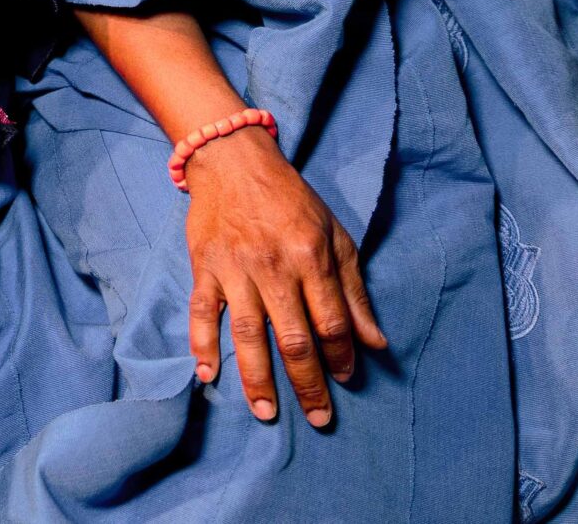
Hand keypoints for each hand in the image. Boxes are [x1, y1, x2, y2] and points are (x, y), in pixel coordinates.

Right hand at [182, 126, 385, 428]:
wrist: (233, 159)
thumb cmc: (290, 199)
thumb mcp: (334, 235)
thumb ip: (353, 291)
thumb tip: (375, 343)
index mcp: (311, 257)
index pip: (332, 322)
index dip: (343, 358)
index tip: (347, 381)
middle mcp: (274, 267)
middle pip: (294, 338)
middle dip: (309, 385)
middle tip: (319, 419)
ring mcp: (236, 268)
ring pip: (249, 334)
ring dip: (258, 379)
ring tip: (266, 413)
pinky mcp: (204, 266)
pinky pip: (202, 311)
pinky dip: (202, 344)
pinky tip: (208, 376)